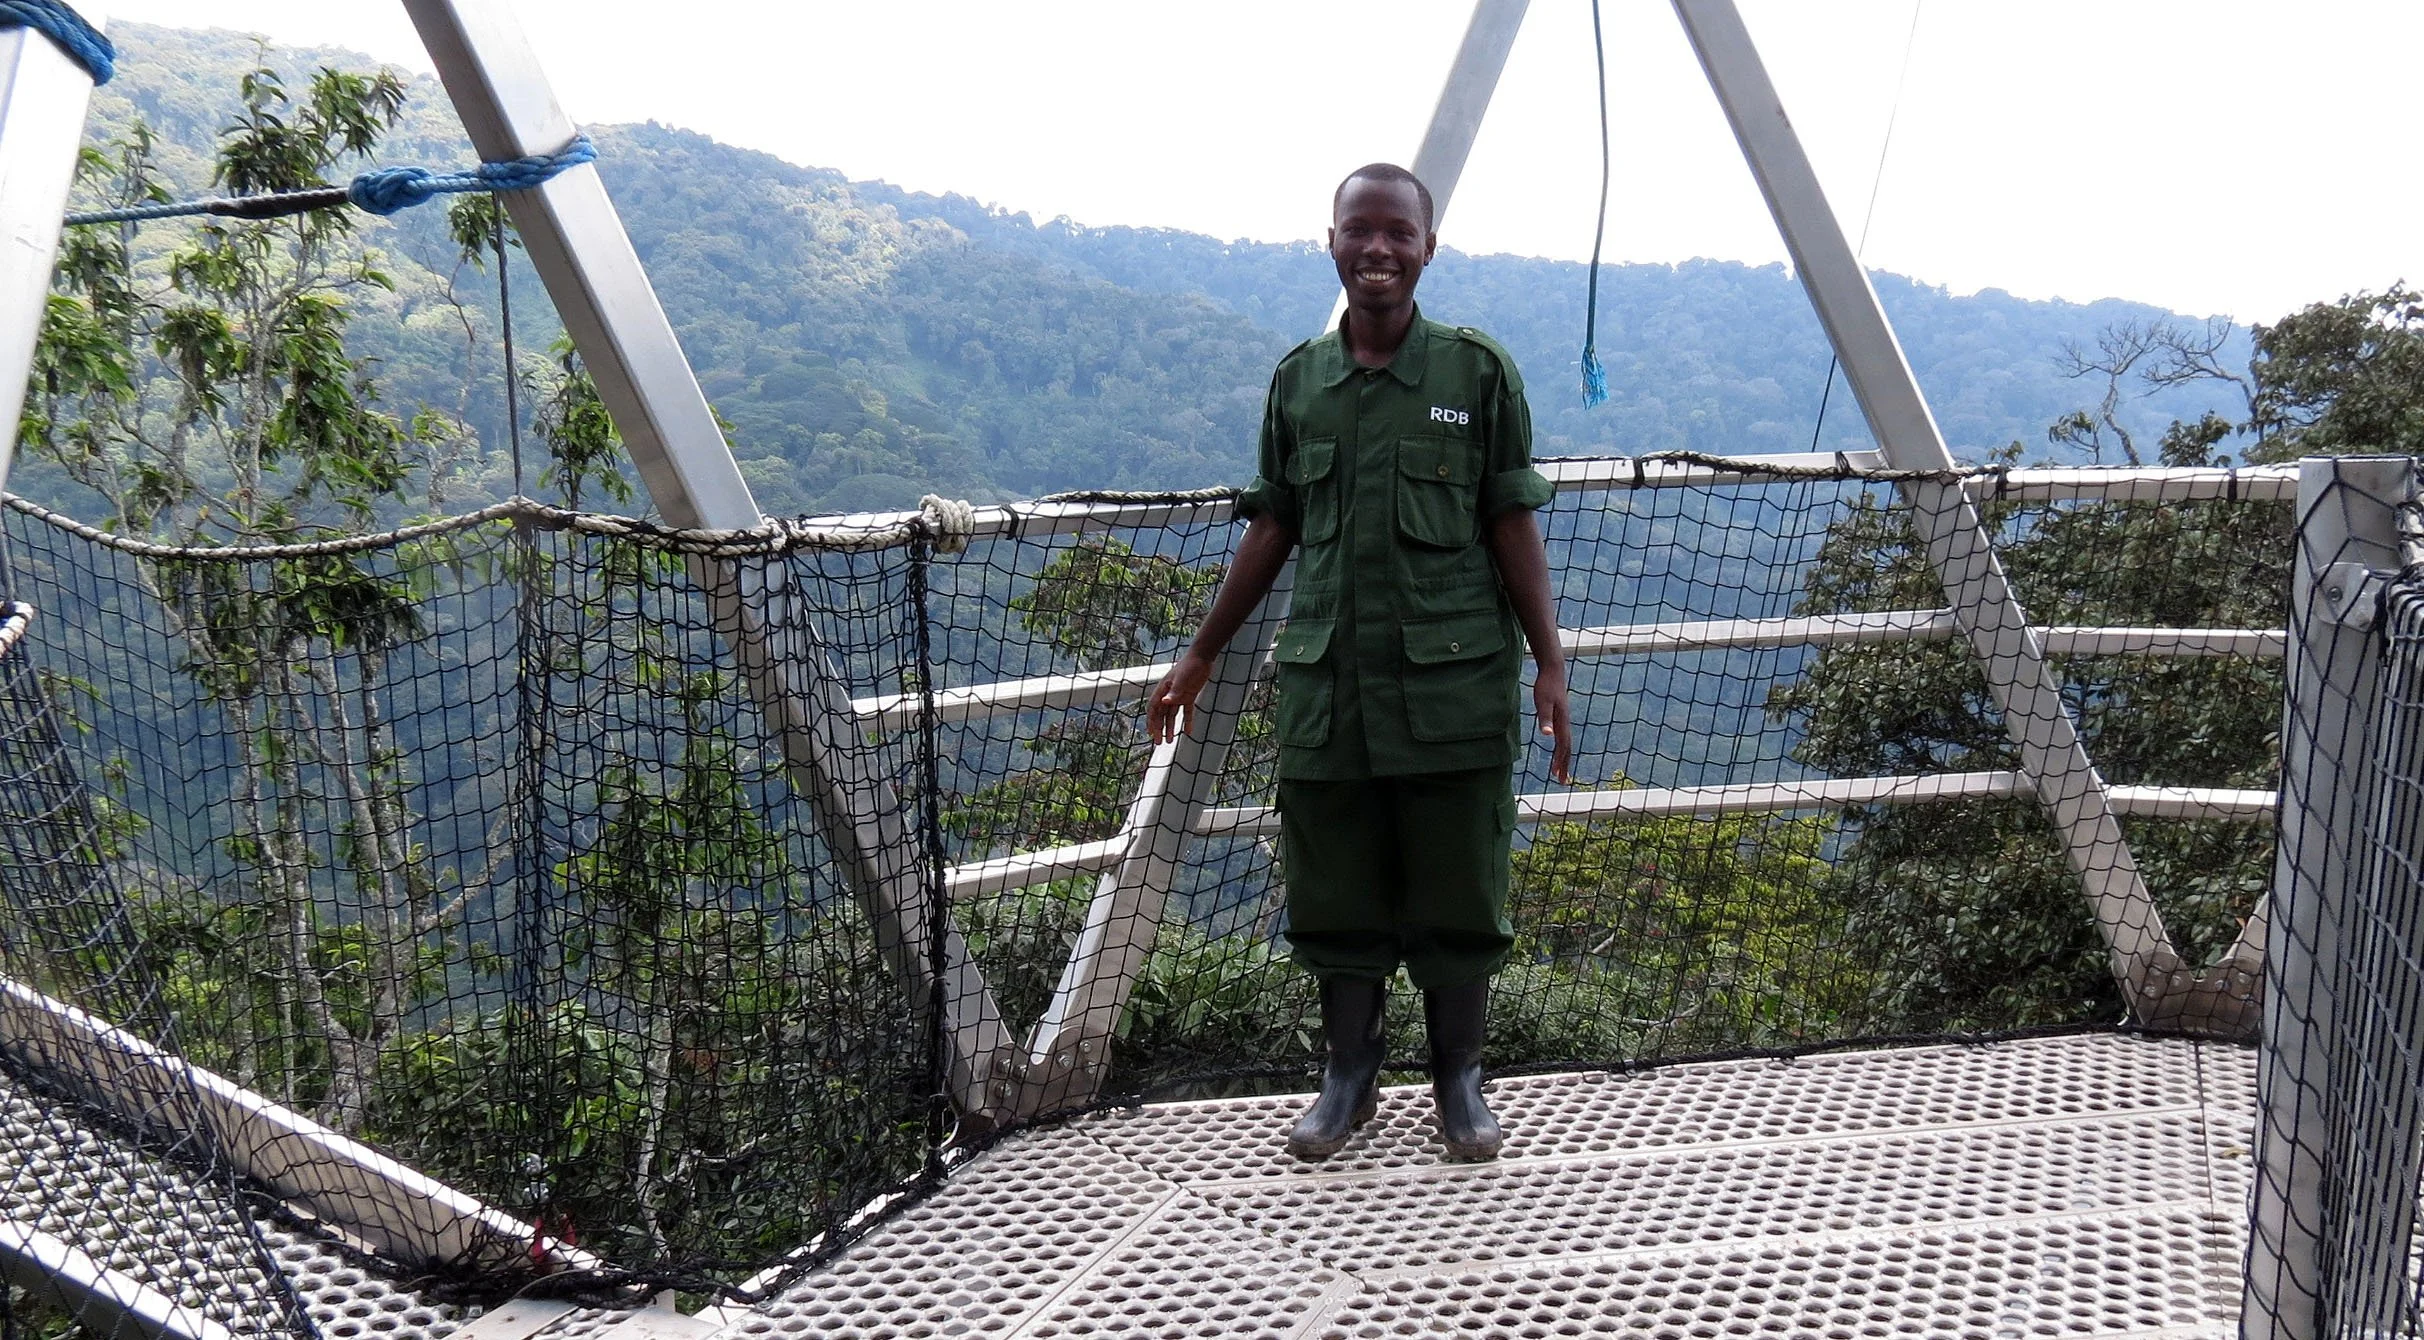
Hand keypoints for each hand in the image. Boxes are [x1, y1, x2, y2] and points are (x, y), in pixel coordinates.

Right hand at [1147, 654, 1213, 743]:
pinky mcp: (1188, 696)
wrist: (1202, 657)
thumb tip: (1165, 703)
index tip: (1151, 733)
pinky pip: (1186, 712)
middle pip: (1161, 714)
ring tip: (1170, 741)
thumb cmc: (1189, 665)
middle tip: (1159, 742)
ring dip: (1170, 728)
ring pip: (1171, 715)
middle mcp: (1169, 694)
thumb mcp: (1182, 678)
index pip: (1154, 708)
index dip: (1151, 721)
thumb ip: (1174, 692)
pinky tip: (1188, 732)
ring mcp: (1178, 696)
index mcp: (1163, 689)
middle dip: (1159, 728)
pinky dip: (1187, 722)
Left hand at [1535, 663, 1572, 784]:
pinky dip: (1561, 748)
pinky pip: (1562, 737)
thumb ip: (1545, 718)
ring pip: (1566, 743)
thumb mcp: (1543, 702)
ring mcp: (1563, 720)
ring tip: (1558, 771)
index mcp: (1562, 722)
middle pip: (1567, 748)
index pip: (1563, 746)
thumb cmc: (1546, 686)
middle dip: (1564, 765)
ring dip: (1563, 758)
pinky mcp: (1560, 716)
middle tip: (1562, 781)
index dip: (1561, 762)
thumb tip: (1547, 735)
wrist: (1553, 671)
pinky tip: (1556, 751)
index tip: (1558, 776)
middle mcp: (1565, 723)